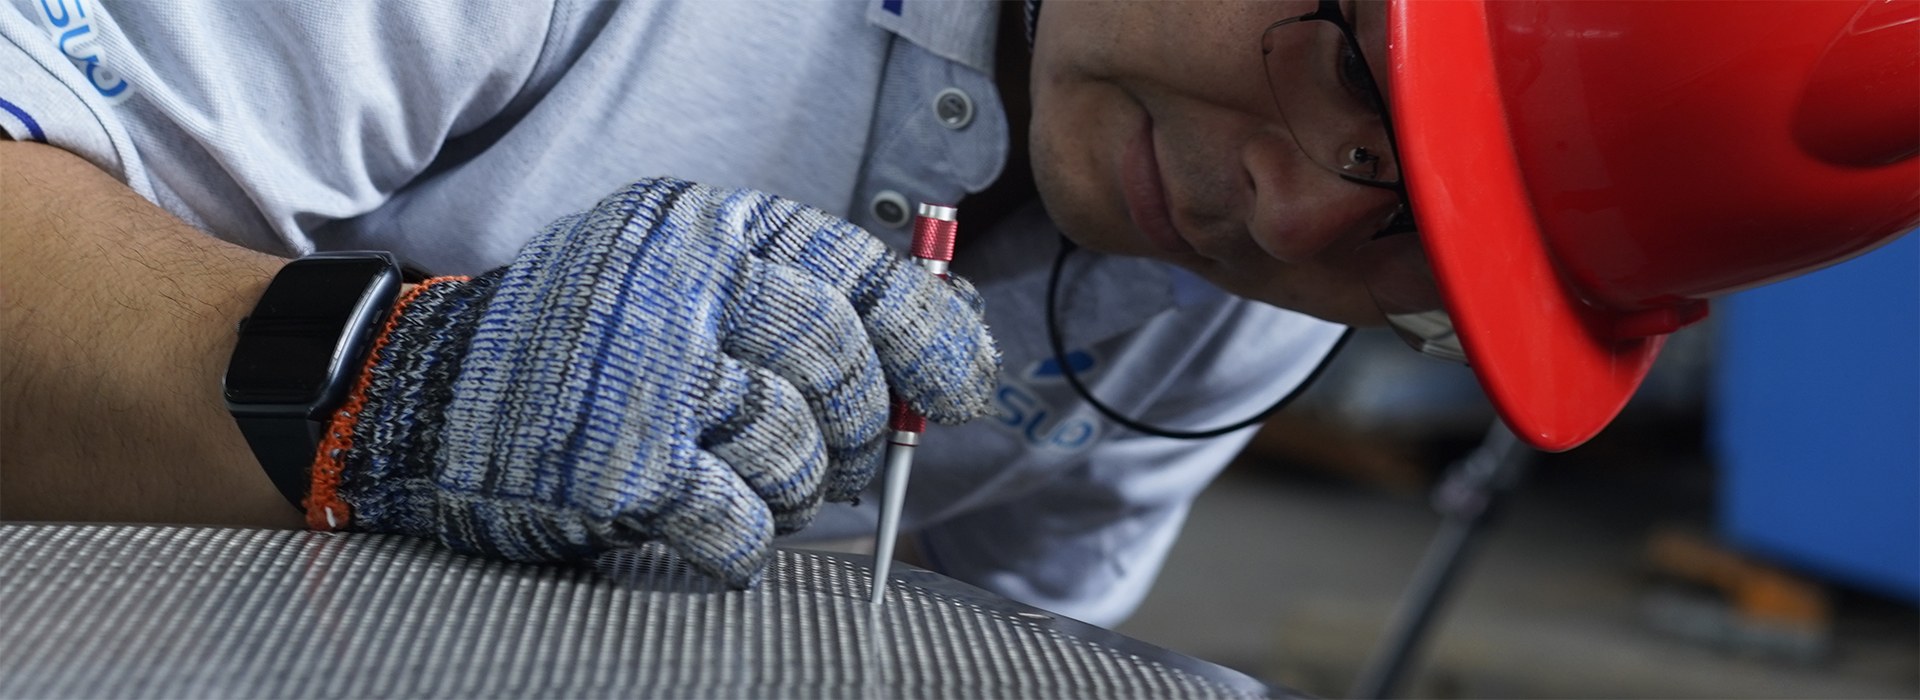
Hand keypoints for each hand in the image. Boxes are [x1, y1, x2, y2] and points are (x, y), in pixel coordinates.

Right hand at [306, 178, 998, 585]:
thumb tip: (945, 346)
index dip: (935, 341)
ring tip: (747, 481)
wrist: (420, 394)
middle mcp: (686, 289)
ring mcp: (652, 379)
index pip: (870, 277)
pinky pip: (741, 529)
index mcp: (713, 230)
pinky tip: (706, 524)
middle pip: (844, 372)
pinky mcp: (622, 469)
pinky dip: (740, 544)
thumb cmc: (583, 344)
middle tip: (845, 457)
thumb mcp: (683, 274)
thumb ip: (799, 295)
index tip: (958, 390)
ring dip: (792, 491)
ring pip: (799, 457)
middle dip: (864, 433)